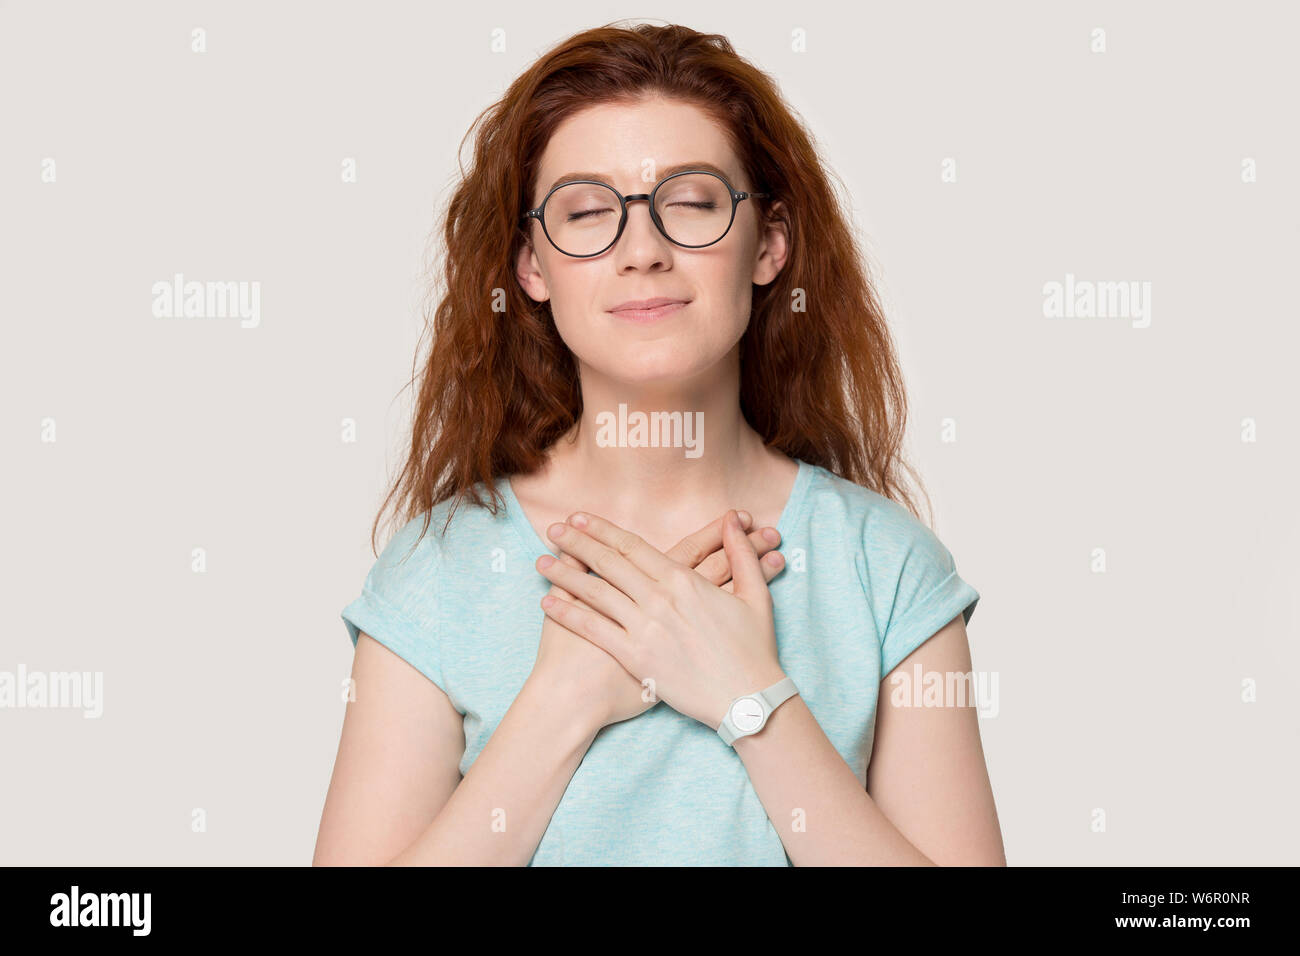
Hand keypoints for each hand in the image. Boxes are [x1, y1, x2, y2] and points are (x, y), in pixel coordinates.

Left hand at [536, 509, 786, 730]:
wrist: (747, 699)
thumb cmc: (753, 649)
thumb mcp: (754, 595)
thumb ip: (741, 554)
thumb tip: (733, 521)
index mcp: (683, 581)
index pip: (633, 546)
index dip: (603, 530)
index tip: (580, 518)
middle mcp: (658, 599)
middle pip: (608, 563)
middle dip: (577, 543)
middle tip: (553, 530)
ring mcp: (644, 629)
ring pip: (595, 593)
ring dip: (565, 574)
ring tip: (541, 561)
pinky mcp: (636, 658)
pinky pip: (594, 630)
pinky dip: (568, 614)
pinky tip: (547, 603)